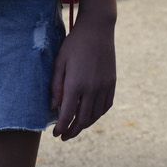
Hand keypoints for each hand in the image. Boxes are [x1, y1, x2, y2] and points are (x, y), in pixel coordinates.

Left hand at [50, 13, 115, 140]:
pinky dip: (98, 114)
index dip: (61, 128)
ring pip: (95, 115)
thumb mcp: (59, 62)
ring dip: (85, 125)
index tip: (56, 134)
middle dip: (72, 131)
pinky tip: (91, 115)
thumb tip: (54, 108)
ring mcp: (104, 86)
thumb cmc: (74, 44)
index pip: (67, 115)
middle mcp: (92, 89)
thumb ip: (56, 86)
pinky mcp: (112, 83)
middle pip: (83, 119)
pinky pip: (106, 106)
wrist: (97, 29)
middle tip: (64, 136)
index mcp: (76, 84)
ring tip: (76, 128)